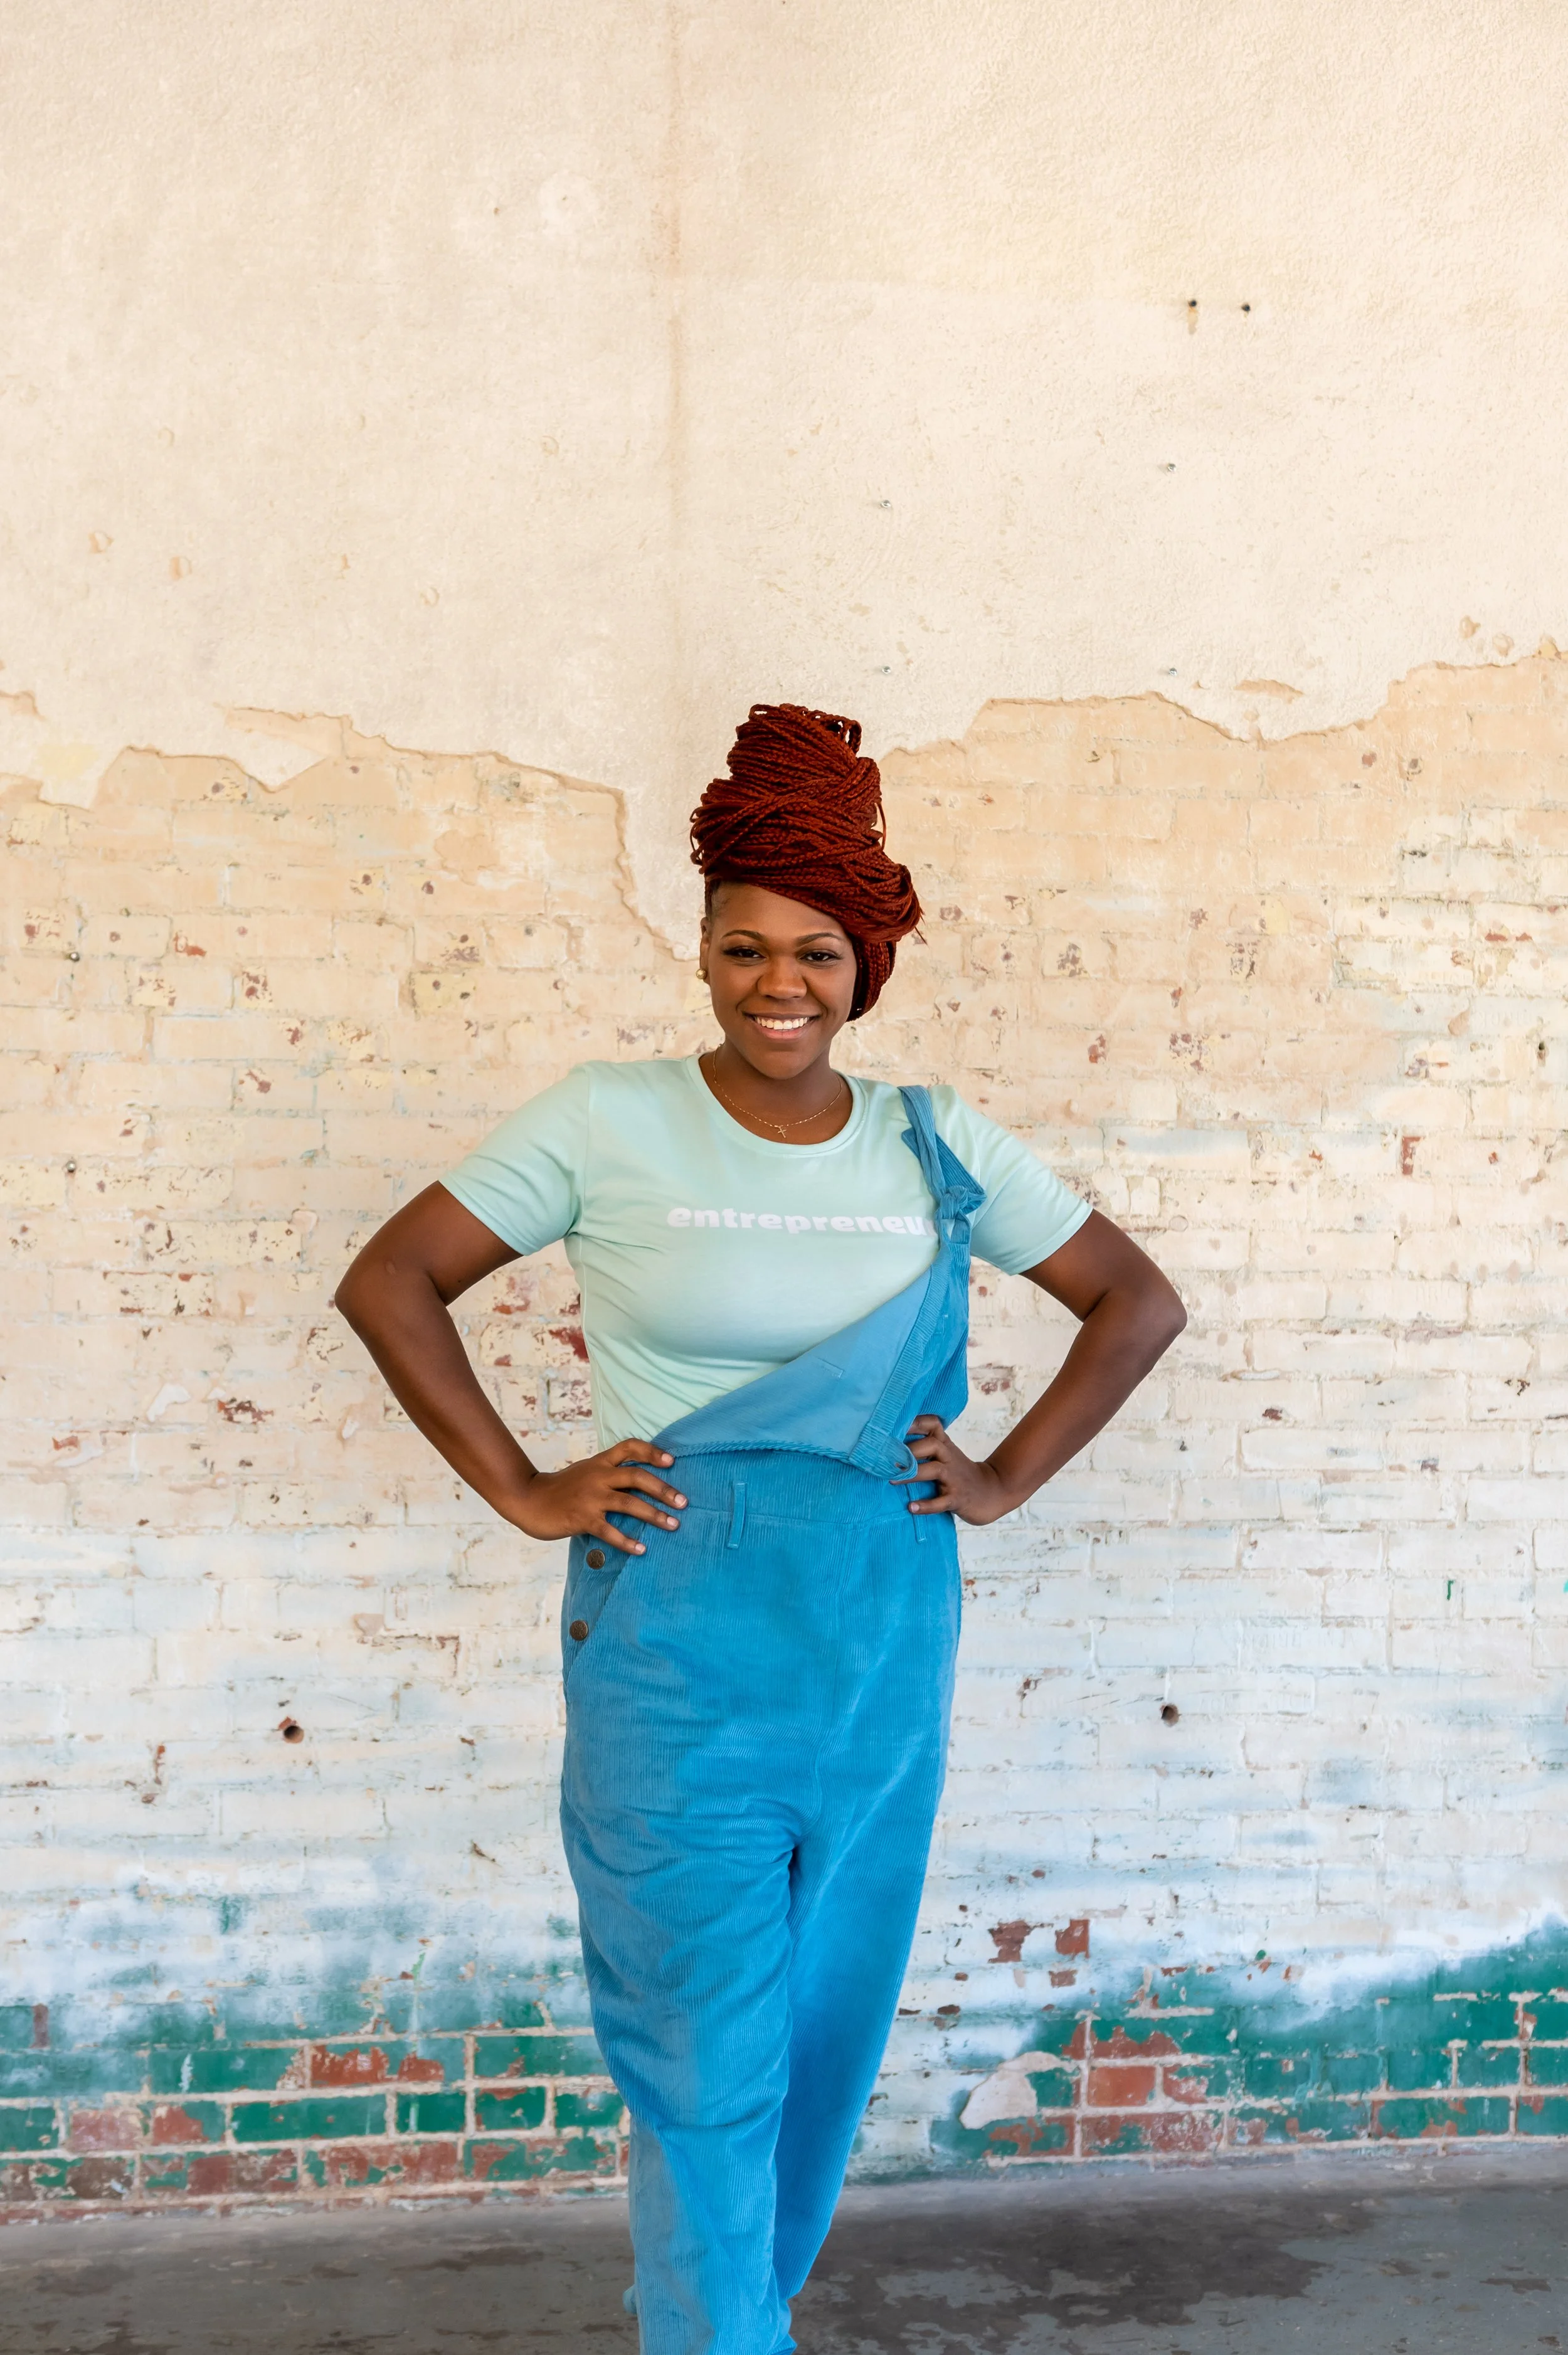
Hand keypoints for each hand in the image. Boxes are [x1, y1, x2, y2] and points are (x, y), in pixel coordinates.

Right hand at [505, 1439, 685, 1554]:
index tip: (672, 1462)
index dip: (652, 1452)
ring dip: (654, 1515)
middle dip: (664, 1489)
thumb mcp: (585, 1472)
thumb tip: (638, 1484)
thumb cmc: (560, 1489)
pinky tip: (642, 1549)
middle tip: (683, 1502)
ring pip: (629, 1503)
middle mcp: (598, 1476)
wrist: (528, 1499)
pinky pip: (610, 1531)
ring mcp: (590, 1497)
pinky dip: (628, 1541)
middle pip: (637, 1477)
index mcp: (599, 1462)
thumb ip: (607, 1474)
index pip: (629, 1447)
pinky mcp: (582, 1518)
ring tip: (674, 1525)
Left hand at [895, 1416, 1019, 1524]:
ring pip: (935, 1470)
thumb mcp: (947, 1454)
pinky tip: (912, 1507)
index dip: (915, 1422)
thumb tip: (891, 1444)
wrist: (992, 1492)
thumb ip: (927, 1447)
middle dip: (910, 1449)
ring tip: (892, 1480)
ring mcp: (955, 1478)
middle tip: (886, 1458)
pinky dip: (926, 1505)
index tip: (893, 1425)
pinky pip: (941, 1502)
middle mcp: (950, 1458)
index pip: (933, 1425)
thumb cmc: (960, 1473)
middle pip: (932, 1444)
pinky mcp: (958, 1498)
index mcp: (946, 1446)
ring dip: (912, 1474)